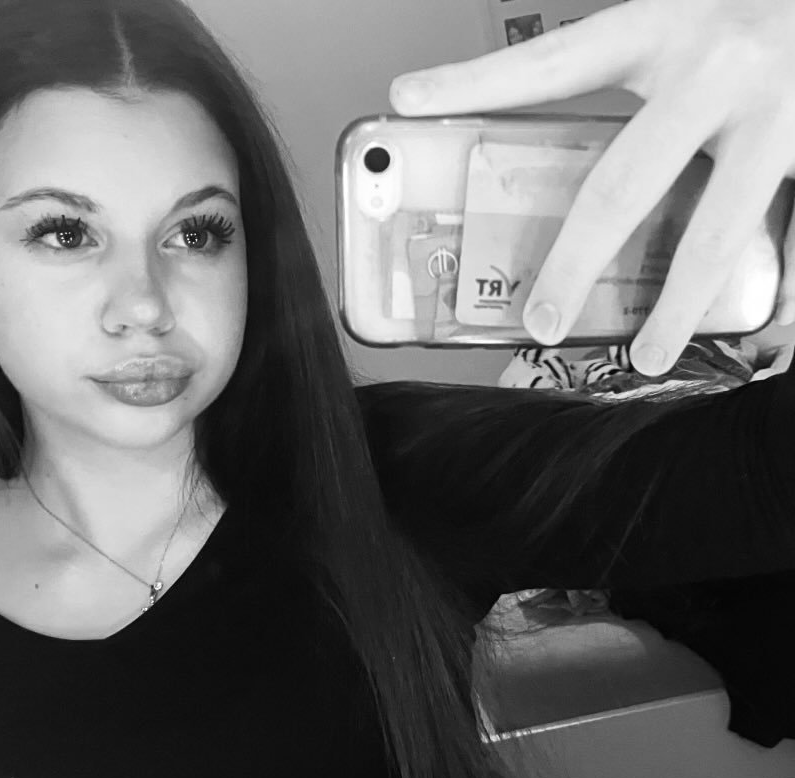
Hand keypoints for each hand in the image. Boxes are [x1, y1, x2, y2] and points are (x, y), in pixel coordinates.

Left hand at [389, 0, 794, 373]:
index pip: (551, 62)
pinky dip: (785, 284)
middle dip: (572, 264)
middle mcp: (717, 67)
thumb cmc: (754, 8)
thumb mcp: (682, 18)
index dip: (474, 81)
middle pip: (621, 186)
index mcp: (663, 25)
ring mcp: (782, 111)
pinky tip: (768, 326)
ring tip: (646, 356)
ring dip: (675, 306)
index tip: (407, 101)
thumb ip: (630, 72)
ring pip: (717, 231)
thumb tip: (555, 150)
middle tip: (540, 319)